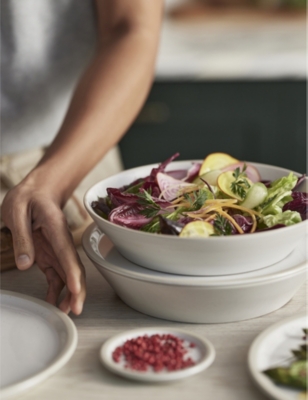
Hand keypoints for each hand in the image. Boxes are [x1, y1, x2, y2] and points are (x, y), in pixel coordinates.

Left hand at [1, 181, 85, 314]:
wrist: (37, 192)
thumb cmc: (28, 198)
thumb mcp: (16, 211)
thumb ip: (21, 237)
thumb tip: (25, 264)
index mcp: (56, 227)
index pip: (67, 252)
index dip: (73, 273)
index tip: (76, 290)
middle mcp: (61, 240)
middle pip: (74, 267)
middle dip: (77, 289)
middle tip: (74, 310)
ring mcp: (57, 249)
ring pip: (68, 273)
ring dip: (69, 293)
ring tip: (64, 312)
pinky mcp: (50, 254)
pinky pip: (56, 274)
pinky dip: (57, 289)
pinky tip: (54, 302)